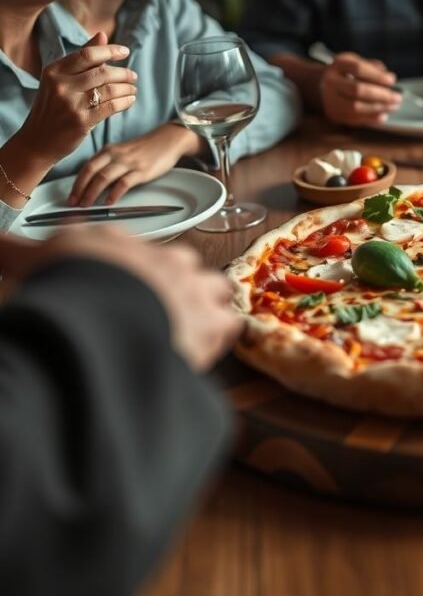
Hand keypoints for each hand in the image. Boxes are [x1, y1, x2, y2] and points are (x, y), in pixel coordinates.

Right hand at [0, 229, 239, 371]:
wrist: (101, 306)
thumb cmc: (69, 280)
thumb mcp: (33, 260)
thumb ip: (13, 250)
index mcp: (133, 246)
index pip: (143, 255)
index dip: (138, 274)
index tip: (128, 290)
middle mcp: (170, 261)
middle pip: (184, 269)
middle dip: (178, 287)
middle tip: (159, 312)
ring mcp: (195, 289)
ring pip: (214, 290)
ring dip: (205, 306)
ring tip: (185, 327)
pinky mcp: (212, 323)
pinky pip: (228, 325)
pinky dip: (218, 336)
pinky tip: (201, 348)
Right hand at [21, 32, 137, 163]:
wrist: (37, 141)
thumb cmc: (53, 106)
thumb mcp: (59, 80)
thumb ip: (81, 58)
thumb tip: (102, 34)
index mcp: (54, 71)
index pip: (88, 54)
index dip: (110, 51)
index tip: (126, 52)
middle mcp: (61, 85)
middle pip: (102, 72)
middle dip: (123, 73)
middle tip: (133, 76)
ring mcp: (71, 104)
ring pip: (110, 89)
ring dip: (127, 88)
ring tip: (133, 89)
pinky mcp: (81, 121)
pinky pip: (111, 106)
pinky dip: (125, 102)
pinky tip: (130, 100)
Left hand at [68, 124, 201, 206]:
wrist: (169, 139)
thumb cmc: (146, 148)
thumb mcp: (123, 152)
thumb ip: (109, 164)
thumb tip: (96, 185)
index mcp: (109, 150)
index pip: (86, 167)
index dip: (75, 183)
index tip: (70, 197)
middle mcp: (115, 155)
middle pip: (91, 172)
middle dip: (79, 190)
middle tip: (73, 204)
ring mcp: (128, 162)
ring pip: (103, 178)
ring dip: (92, 193)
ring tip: (86, 206)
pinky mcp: (142, 171)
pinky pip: (124, 183)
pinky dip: (114, 194)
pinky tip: (109, 203)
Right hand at [319, 51, 401, 126]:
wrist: (326, 85)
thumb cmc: (350, 73)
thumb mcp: (360, 63)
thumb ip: (374, 67)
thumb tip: (389, 77)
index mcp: (339, 64)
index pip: (358, 68)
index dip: (377, 76)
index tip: (392, 81)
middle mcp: (331, 81)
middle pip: (357, 89)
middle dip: (380, 95)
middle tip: (397, 97)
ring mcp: (330, 99)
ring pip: (355, 107)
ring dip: (378, 108)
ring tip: (393, 107)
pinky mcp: (334, 114)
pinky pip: (354, 119)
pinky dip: (370, 119)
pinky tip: (383, 116)